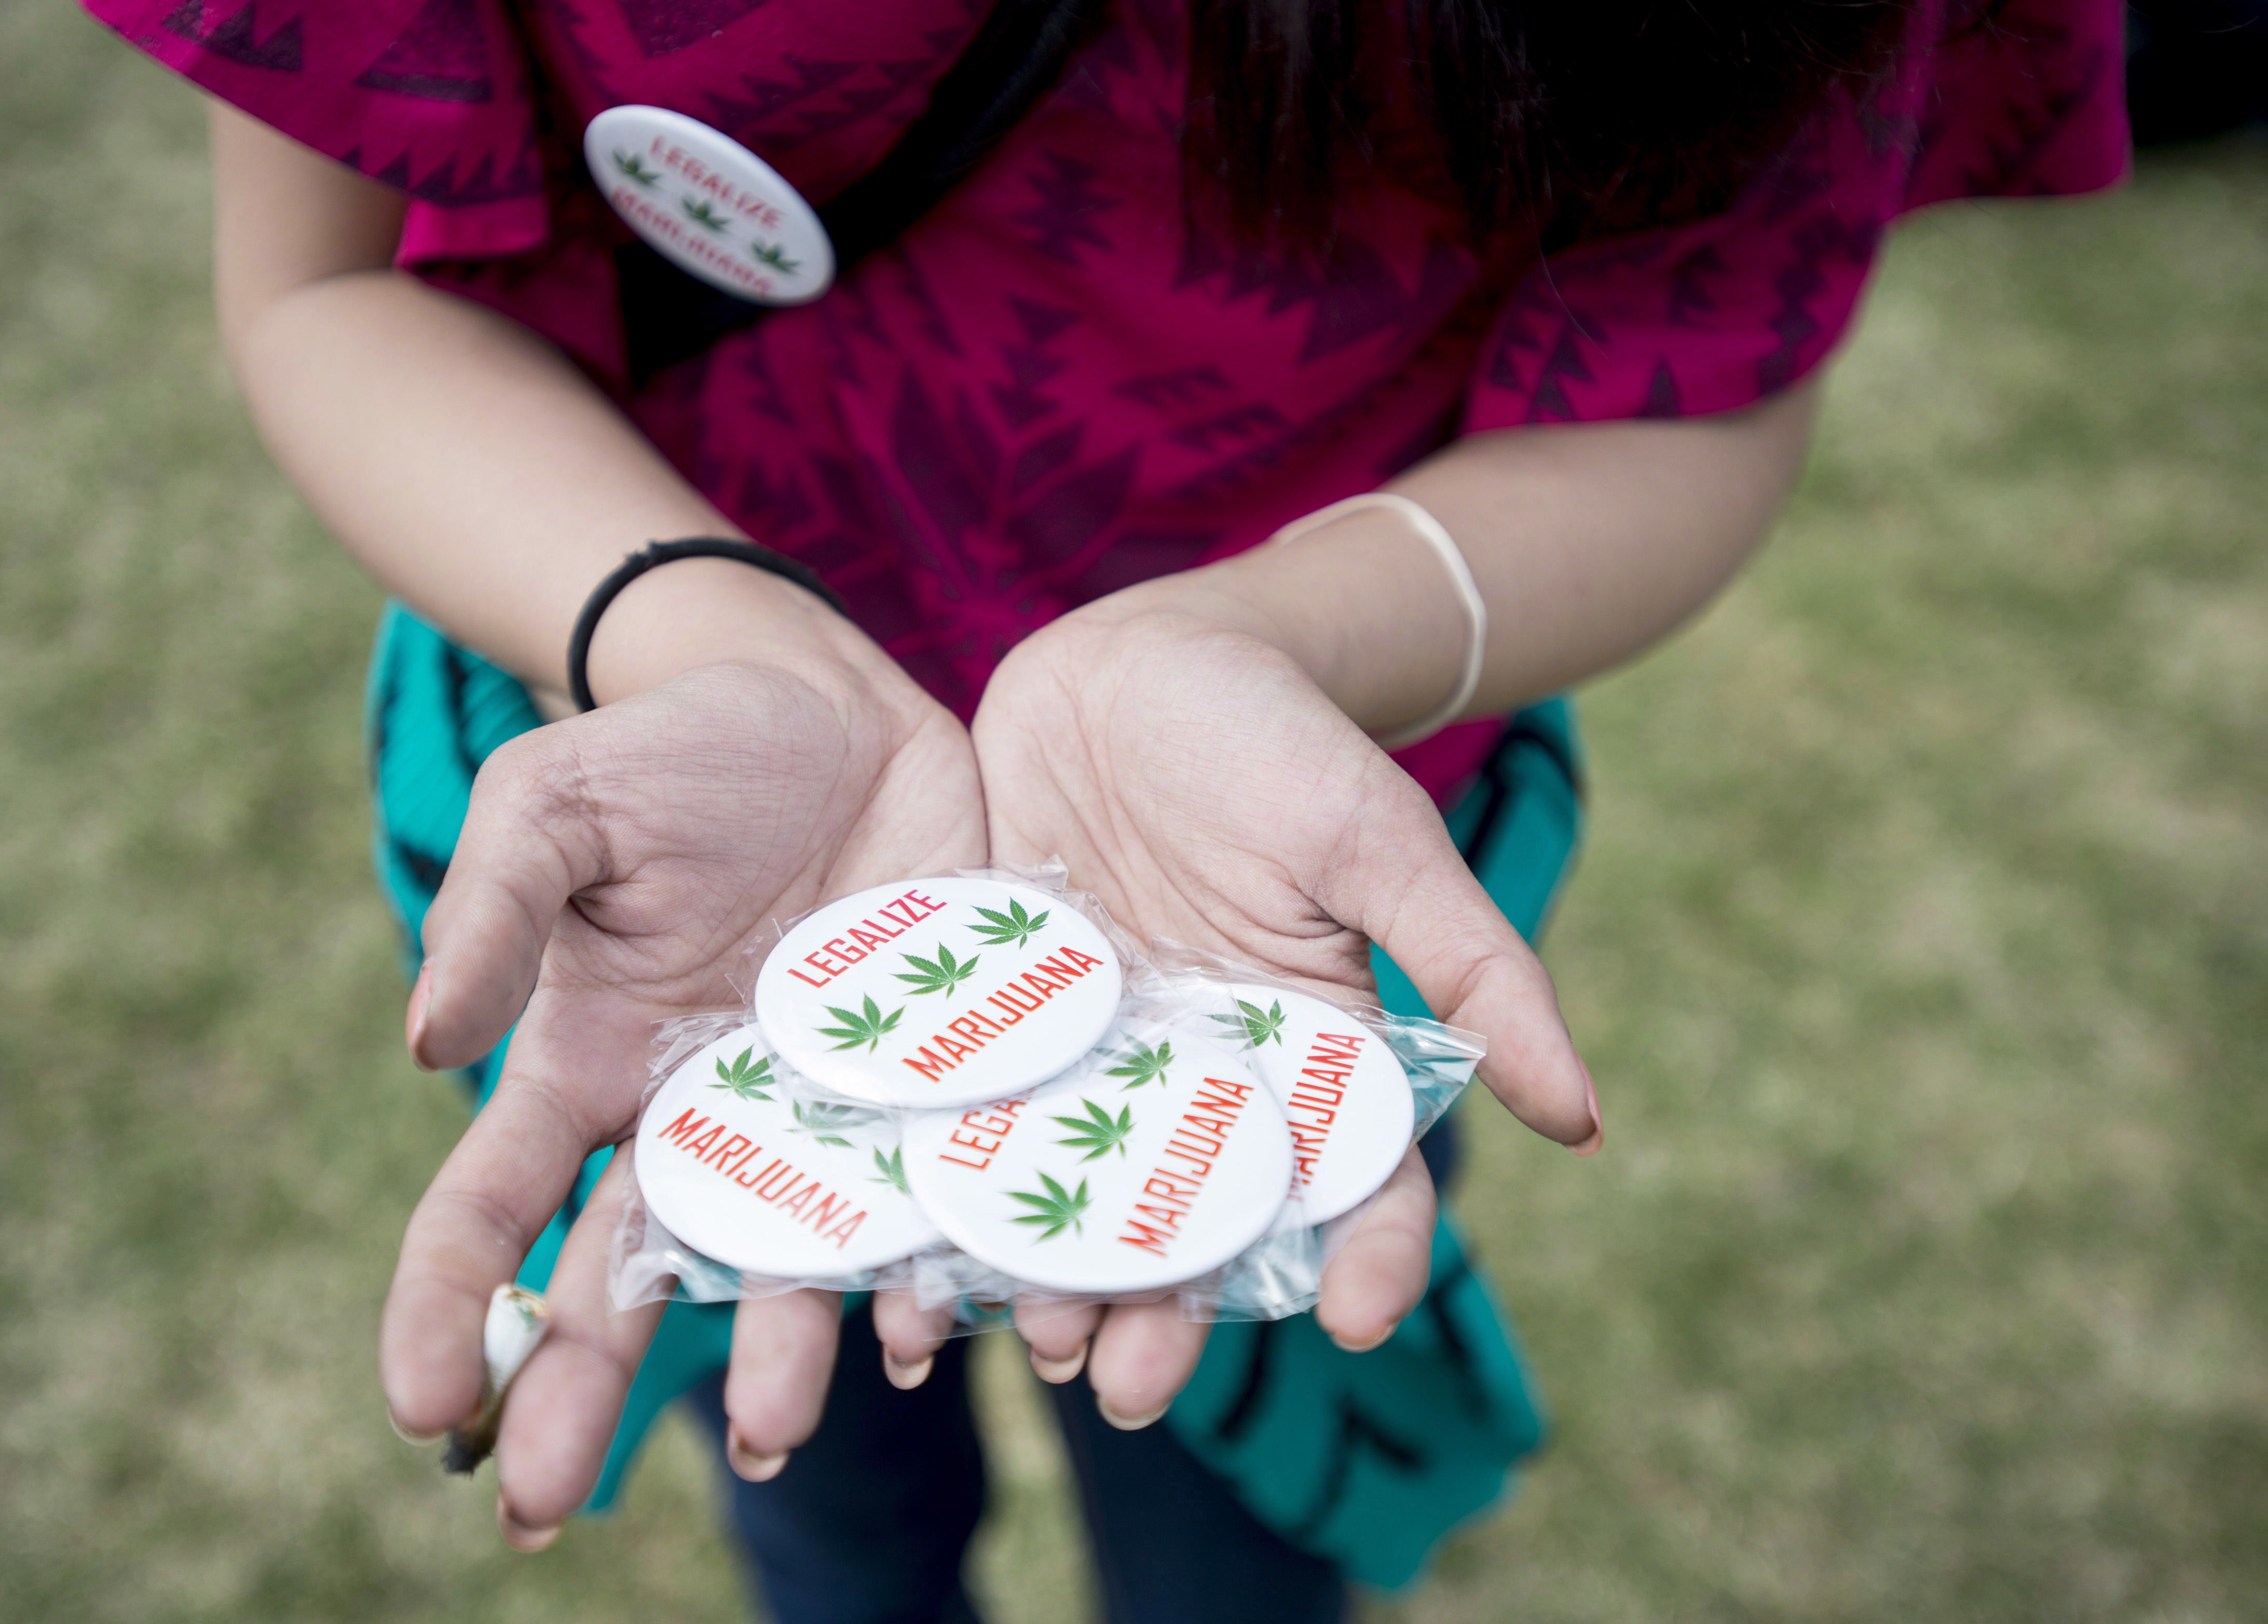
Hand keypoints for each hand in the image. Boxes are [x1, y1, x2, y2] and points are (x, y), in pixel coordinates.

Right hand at [381, 562, 984, 1546]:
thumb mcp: (557, 805)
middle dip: (579, 1389)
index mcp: (586, 1066)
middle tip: (538, 1507)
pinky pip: (924, 1199)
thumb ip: (493, 914)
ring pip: (787, 1265)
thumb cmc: (672, 752)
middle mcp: (695, 1118)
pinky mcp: (927, 1084)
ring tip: (780, 1434)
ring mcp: (815, 1114)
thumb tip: (423, 1044)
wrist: (832, 706)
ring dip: (778, 1353)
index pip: (490, 1208)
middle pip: (625, 1277)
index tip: (421, 1406)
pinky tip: (932, 1326)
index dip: (445, 1308)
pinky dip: (930, 1268)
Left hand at [969, 590, 1598, 1421]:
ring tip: (1030, 1344)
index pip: (1353, 1187)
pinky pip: (971, 1117)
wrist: (1145, 657)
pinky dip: (943, 1187)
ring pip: (1076, 1197)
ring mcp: (1091, 1057)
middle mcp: (1197, 1079)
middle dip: (1167, 1314)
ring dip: (1053, 1278)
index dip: (1362, 1261)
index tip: (1353, 1323)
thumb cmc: (1284, 744)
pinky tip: (908, 1252)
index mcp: (1305, 1054)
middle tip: (1127, 1388)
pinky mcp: (995, 1017)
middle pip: (1196, 1226)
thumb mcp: (1382, 845)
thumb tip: (1587, 1119)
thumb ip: (1474, 975)